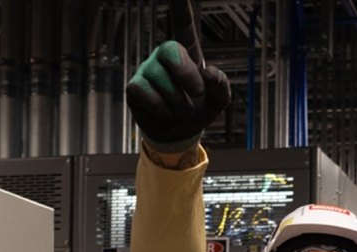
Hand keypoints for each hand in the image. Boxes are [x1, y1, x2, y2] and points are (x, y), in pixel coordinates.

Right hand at [126, 0, 230, 151]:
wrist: (179, 133)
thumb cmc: (198, 109)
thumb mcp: (218, 100)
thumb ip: (221, 85)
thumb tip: (208, 74)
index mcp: (188, 53)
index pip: (182, 23)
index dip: (179, 6)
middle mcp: (164, 57)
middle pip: (170, 49)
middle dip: (187, 75)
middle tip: (197, 94)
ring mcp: (148, 70)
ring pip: (160, 79)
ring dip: (178, 102)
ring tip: (181, 110)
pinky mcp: (134, 87)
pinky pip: (145, 93)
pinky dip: (161, 108)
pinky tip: (165, 112)